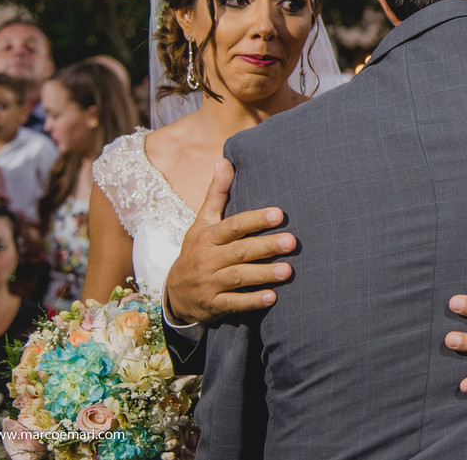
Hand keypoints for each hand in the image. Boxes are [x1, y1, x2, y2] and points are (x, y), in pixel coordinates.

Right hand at [164, 159, 295, 324]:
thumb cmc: (197, 249)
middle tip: (291, 241)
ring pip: (238, 277)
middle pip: (240, 251)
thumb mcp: (202, 222)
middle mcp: (208, 258)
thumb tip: (225, 160)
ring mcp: (210, 283)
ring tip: (288, 270)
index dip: (256, 220)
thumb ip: (217, 193)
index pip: (234, 226)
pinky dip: (252, 301)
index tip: (279, 214)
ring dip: (263, 274)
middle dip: (266, 246)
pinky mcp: (214, 305)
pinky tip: (273, 297)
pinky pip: (234, 303)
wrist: (175, 292)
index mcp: (209, 236)